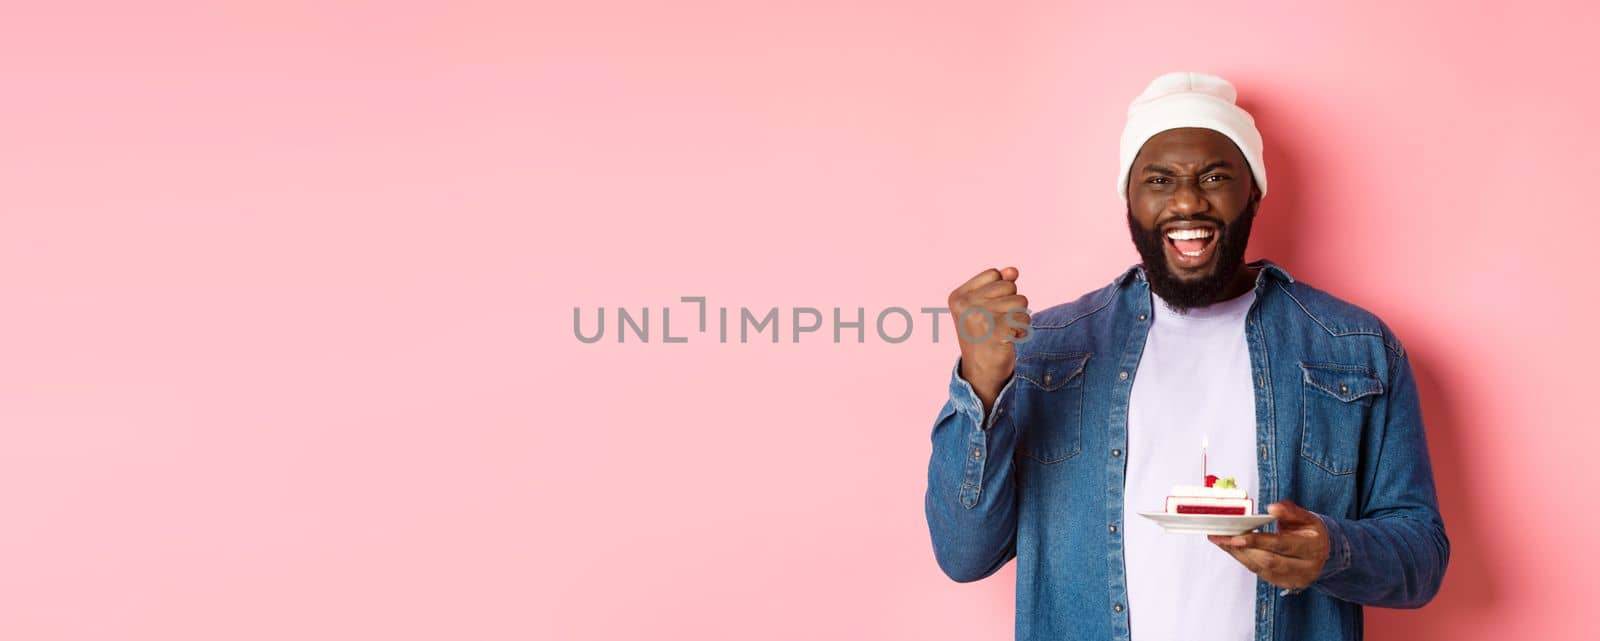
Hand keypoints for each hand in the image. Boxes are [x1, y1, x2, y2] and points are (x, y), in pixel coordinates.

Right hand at [947, 267, 1029, 408]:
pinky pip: (1025, 317)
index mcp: (958, 296)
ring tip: (1003, 331)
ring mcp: (980, 318)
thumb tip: (1013, 270)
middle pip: (1009, 285)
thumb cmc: (983, 336)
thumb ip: (998, 284)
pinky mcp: (997, 331)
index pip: (994, 274)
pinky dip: (1022, 329)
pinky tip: (1009, 339)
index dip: (1000, 291)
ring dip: (1018, 317)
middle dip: (1011, 303)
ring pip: (1020, 300)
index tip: (988, 311)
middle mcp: (965, 305)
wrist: (981, 372)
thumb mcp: (984, 307)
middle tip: (997, 323)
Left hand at [1207, 500, 1330, 590]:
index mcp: (1311, 548)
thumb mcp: (1307, 517)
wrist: (1324, 553)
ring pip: (1260, 569)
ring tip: (1219, 539)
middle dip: (1241, 548)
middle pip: (1268, 561)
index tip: (1235, 536)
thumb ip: (1290, 511)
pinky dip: (1243, 559)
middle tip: (1219, 536)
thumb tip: (1272, 508)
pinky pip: (1259, 572)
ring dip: (1237, 554)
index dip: (1257, 541)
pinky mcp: (1284, 584)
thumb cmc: (1310, 531)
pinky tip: (1231, 548)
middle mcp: (1305, 567)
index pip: (1281, 545)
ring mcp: (1294, 579)